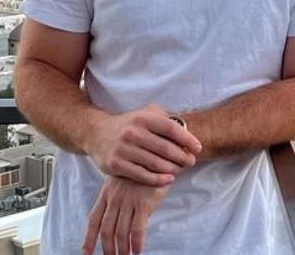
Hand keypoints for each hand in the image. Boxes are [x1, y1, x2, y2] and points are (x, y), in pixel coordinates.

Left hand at [83, 176, 168, 254]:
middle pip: (106, 229)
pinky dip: (136, 243)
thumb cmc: (141, 170)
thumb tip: (113, 219)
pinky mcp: (144, 203)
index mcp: (106, 193)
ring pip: (121, 232)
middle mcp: (114, 198)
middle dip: (107, 248)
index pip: (94, 219)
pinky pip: (137, 229)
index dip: (89, 238)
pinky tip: (138, 251)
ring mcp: (128, 201)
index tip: (86, 252)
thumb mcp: (121, 181)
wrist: (158, 155)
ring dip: (122, 249)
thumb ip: (115, 198)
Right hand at [85, 104, 201, 186]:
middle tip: (190, 162)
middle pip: (166, 149)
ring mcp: (123, 149)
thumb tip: (187, 131)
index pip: (172, 129)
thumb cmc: (128, 125)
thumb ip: (164, 119)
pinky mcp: (116, 165)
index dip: (188, 140)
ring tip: (179, 170)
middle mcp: (133, 132)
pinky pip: (143, 176)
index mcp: (143, 118)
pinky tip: (168, 179)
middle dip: (183, 158)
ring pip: (156, 164)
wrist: (96, 133)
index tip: (197, 149)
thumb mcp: (144, 114)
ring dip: (173, 170)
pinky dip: (159, 180)